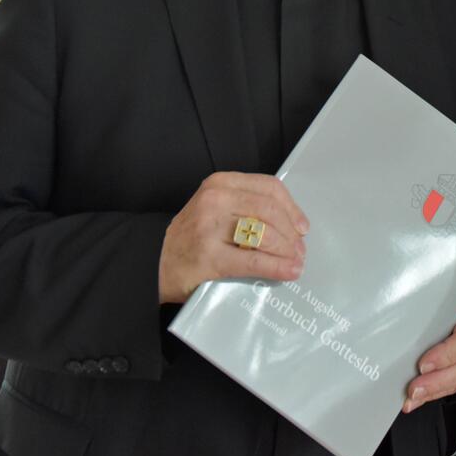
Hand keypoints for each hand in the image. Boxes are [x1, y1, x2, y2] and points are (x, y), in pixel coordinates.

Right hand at [158, 171, 309, 303]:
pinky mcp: (209, 257)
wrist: (153, 263)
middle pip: (270, 210)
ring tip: (296, 262)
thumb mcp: (214, 208)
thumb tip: (291, 223)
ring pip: (264, 234)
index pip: (269, 188)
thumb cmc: (191, 238)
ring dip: (287, 251)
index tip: (302, 226)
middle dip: (291, 233)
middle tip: (300, 250)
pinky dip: (276, 267)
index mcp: (220, 183)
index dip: (292, 208)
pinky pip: (253, 261)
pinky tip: (288, 272)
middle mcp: (214, 200)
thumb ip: (245, 206)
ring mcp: (209, 228)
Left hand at [402, 297, 455, 412]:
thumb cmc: (455, 299)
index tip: (422, 365)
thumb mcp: (447, 297)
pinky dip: (435, 393)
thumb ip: (432, 311)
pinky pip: (455, 384)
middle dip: (436, 382)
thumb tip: (400, 323)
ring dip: (433, 392)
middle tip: (414, 389)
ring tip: (412, 399)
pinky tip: (418, 400)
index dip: (444, 356)